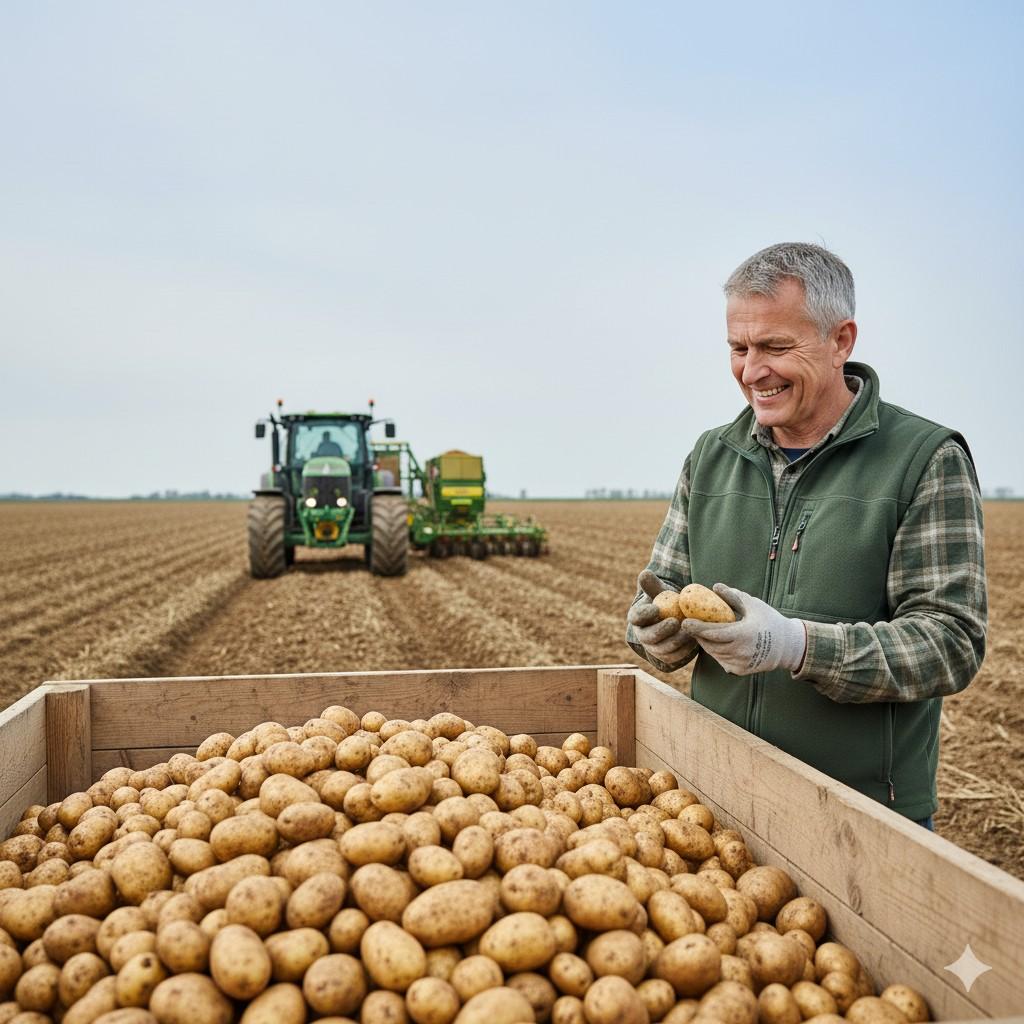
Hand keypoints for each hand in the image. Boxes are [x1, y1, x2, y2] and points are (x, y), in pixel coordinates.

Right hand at [627, 570, 694, 667]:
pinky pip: (675, 657)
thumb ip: (653, 584)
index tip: (657, 608)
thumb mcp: (660, 591)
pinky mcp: (667, 657)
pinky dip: (685, 650)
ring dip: (676, 641)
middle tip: (675, 622)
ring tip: (689, 631)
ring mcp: (654, 648)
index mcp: (638, 617)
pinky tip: (695, 640)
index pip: (636, 617)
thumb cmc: (667, 602)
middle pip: (648, 637)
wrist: (677, 618)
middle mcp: (643, 635)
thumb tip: (645, 573)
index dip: (644, 614)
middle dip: (661, 631)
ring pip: (662, 649)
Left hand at [683, 583, 806, 675]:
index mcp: (744, 634)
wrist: (787, 646)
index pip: (714, 632)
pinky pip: (721, 660)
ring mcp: (740, 663)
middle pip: (711, 644)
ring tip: (700, 632)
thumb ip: (733, 596)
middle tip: (688, 626)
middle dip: (698, 635)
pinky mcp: (740, 671)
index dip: (697, 628)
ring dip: (705, 643)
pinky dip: (715, 652)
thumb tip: (715, 586)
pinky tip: (713, 642)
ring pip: (714, 653)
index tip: (685, 622)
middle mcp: (741, 651)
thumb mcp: (753, 605)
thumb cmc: (769, 621)